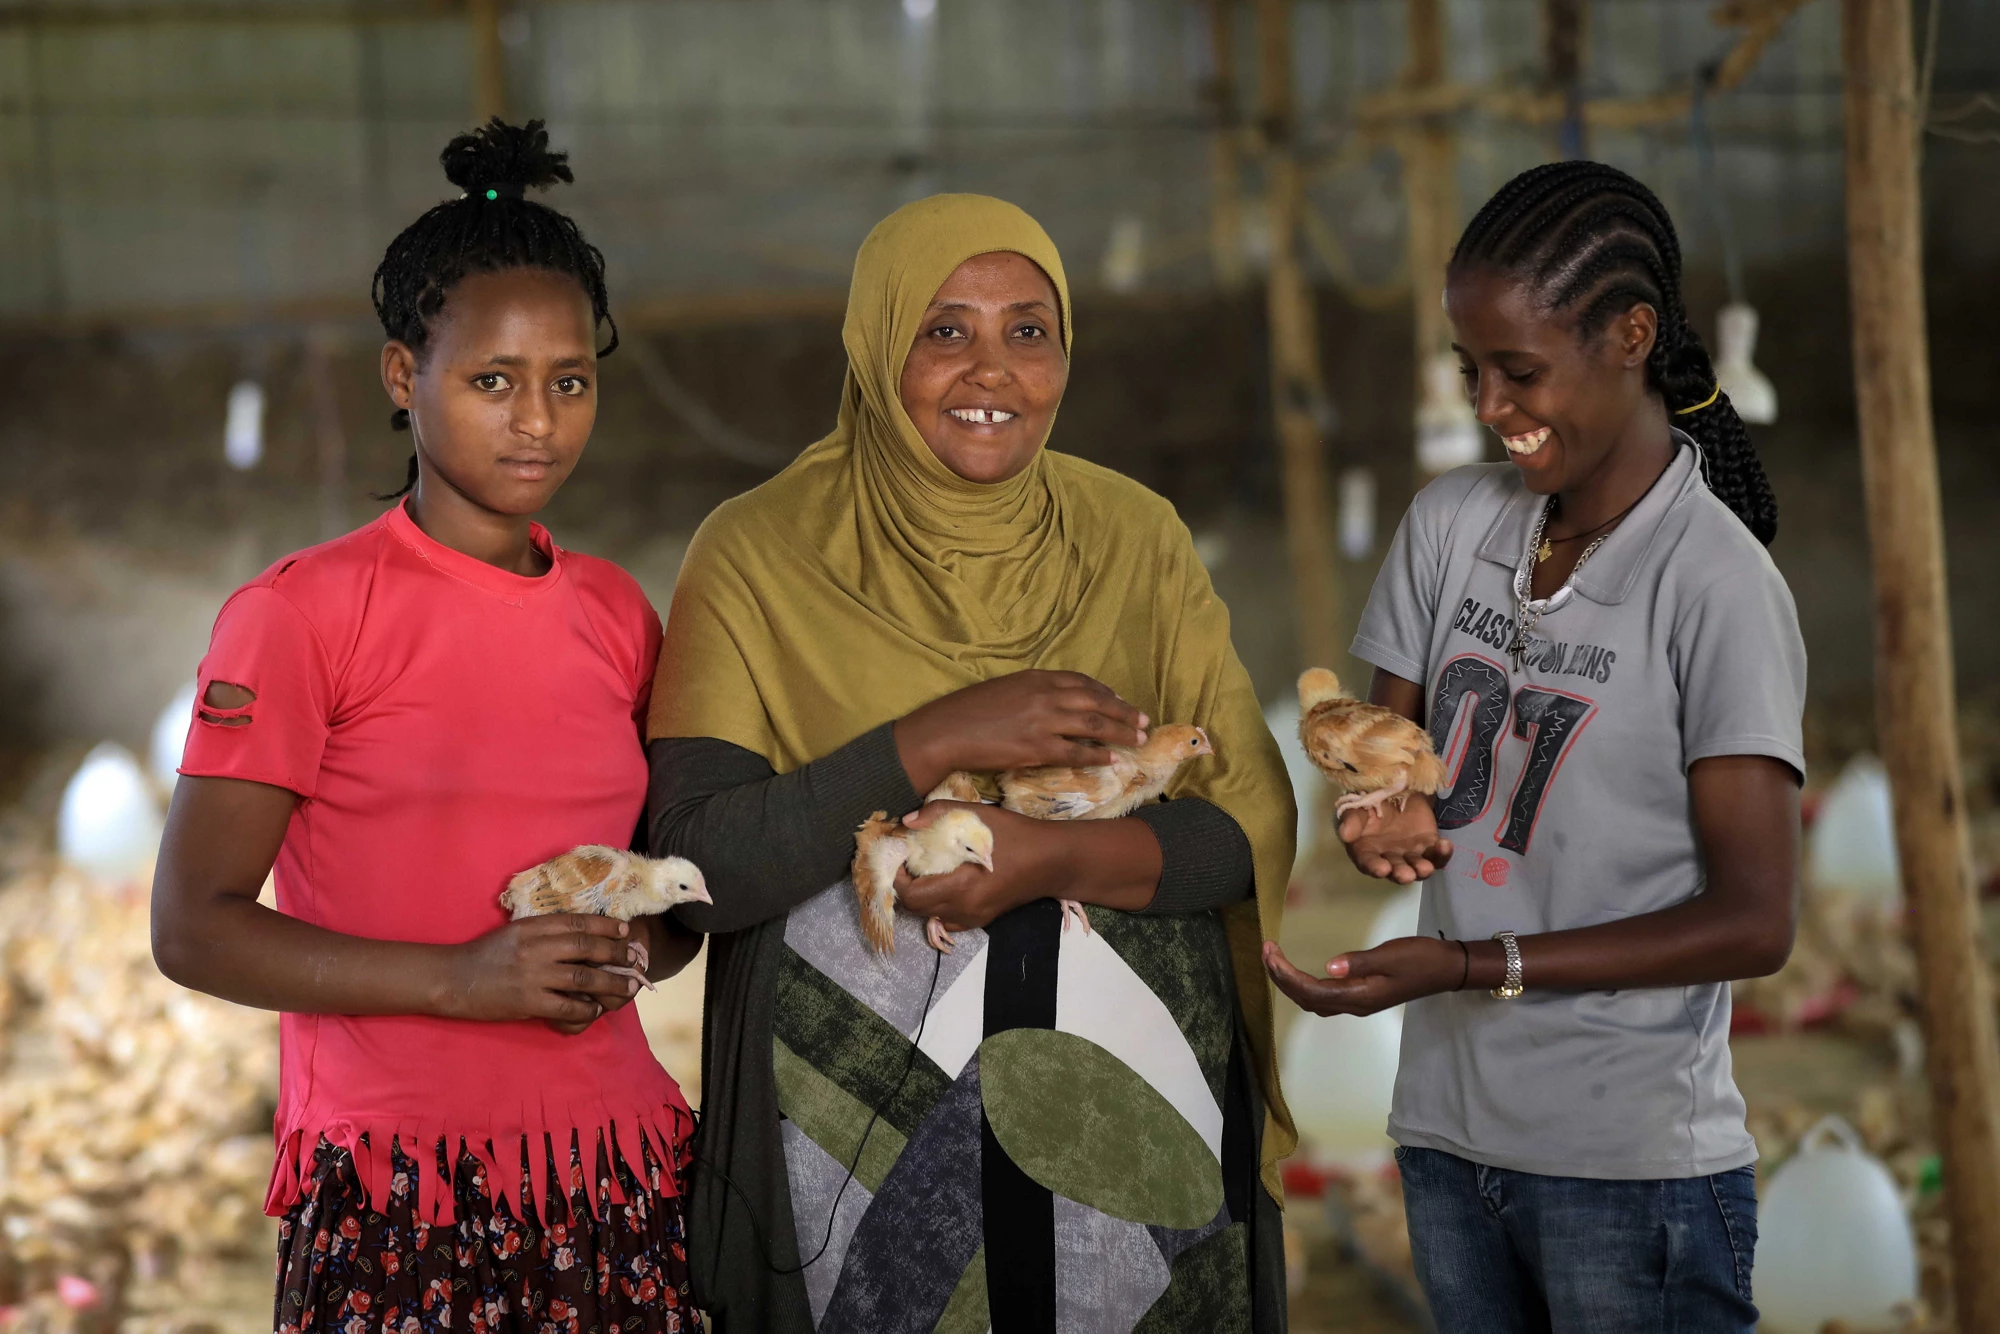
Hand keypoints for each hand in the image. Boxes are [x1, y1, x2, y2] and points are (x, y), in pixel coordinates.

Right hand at [438, 915, 643, 1035]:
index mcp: (533, 927)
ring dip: (612, 983)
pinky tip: (595, 1009)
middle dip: (617, 953)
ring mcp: (534, 975)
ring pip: (585, 977)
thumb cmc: (484, 955)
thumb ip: (544, 932)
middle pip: (589, 946)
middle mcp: (537, 947)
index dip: (606, 925)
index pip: (579, 921)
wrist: (452, 979)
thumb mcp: (515, 932)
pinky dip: (587, 1009)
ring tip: (628, 987)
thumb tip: (581, 936)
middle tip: (634, 959)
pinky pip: (568, 1006)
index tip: (624, 930)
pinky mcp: (529, 1002)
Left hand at [892, 802, 1069, 933]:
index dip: (898, 877)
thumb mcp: (980, 815)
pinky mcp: (982, 920)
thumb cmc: (1018, 835)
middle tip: (908, 862)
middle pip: (917, 908)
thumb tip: (906, 821)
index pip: (913, 894)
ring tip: (924, 872)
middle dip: (906, 886)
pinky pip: (948, 919)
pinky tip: (944, 883)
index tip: (899, 856)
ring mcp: (975, 918)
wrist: (1055, 861)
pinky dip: (938, 905)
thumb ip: (939, 813)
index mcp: (963, 886)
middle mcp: (966, 909)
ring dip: (921, 897)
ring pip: (931, 916)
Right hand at [894, 670, 1147, 794]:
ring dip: (1120, 732)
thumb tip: (1054, 702)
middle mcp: (1045, 695)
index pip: (1082, 682)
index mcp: (1037, 678)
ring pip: (1094, 725)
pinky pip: (1077, 751)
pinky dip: (1098, 755)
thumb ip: (1032, 692)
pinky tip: (1112, 759)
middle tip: (1143, 721)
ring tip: (1137, 739)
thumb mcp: (1004, 689)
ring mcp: (1044, 721)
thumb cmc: (968, 711)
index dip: (1106, 693)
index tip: (1120, 701)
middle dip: (1124, 712)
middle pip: (1097, 702)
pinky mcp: (1038, 748)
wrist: (946, 731)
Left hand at [1263, 935, 1466, 1016]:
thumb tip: (1328, 967)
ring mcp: (1359, 1003)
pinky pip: (1325, 998)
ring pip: (1314, 1001)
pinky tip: (1299, 972)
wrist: (1447, 969)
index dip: (1286, 975)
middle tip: (1266, 951)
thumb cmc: (1421, 958)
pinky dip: (1305, 986)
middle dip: (1281, 978)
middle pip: (1307, 999)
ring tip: (1275, 960)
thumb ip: (1359, 962)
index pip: (1312, 991)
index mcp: (1360, 995)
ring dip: (1290, 983)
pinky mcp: (1363, 996)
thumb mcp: (1391, 955)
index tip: (1270, 952)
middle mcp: (1356, 1005)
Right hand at [1339, 794, 1452, 883]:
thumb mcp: (1357, 807)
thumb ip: (1352, 820)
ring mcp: (1410, 853)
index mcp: (1367, 850)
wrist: (1394, 787)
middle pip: (1395, 870)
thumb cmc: (1370, 800)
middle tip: (1406, 874)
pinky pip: (1436, 854)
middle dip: (1401, 873)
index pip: (1368, 862)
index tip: (1382, 869)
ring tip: (1425, 868)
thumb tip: (1345, 835)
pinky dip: (1442, 854)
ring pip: (1417, 866)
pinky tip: (1444, 845)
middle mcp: (1389, 857)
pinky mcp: (1428, 845)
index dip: (1374, 867)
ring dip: (1421, 869)